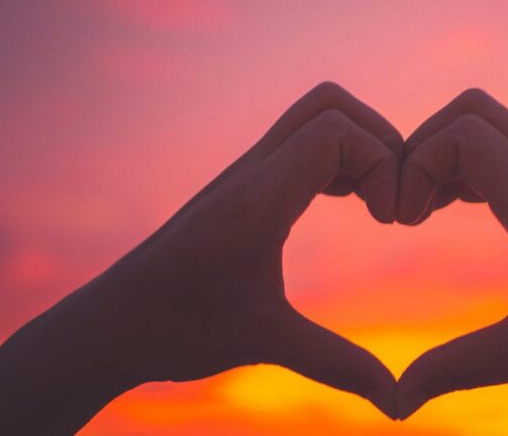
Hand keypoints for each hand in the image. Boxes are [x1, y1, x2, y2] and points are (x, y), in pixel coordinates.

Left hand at [0, 82, 401, 432]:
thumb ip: (340, 366)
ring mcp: (246, 174)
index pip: (336, 131)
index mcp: (260, 197)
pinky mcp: (242, 188)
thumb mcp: (266, 342)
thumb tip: (398, 404)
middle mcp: (253, 171)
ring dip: (356, 147)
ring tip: (374, 202)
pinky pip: (298, 144)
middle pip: (329, 104)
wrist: (110, 324)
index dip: (381, 163)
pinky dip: (335, 159)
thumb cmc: (177, 329)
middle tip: (390, 200)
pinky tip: (345, 203)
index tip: (389, 220)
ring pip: (313, 117)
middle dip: (378, 140)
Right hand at [394, 89, 507, 433]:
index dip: (418, 165)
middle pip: (474, 110)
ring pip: (491, 125)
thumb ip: (455, 370)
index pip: (466, 134)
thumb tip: (394, 403)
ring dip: (446, 156)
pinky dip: (469, 166)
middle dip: (423, 148)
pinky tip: (458, 211)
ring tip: (423, 212)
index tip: (406, 223)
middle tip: (407, 208)